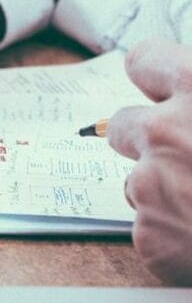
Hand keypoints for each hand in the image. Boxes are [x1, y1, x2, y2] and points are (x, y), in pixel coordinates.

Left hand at [107, 38, 191, 284]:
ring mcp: (151, 185)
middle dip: (152, 140)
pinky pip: (153, 232)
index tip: (168, 95)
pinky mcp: (151, 237)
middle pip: (125, 123)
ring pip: (138, 182)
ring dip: (168, 192)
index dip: (156, 80)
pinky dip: (177, 241)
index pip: (142, 61)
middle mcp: (164, 131)